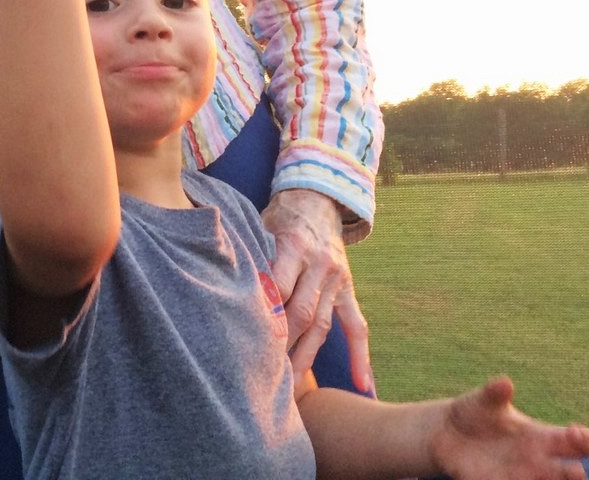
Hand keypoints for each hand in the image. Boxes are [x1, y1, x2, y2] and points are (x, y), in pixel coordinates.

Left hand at [263, 188, 372, 391]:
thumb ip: (251, 255)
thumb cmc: (279, 217)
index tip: (247, 339)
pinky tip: (362, 384)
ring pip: (322, 326)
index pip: (279, 287)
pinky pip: (357, 326)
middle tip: (262, 372)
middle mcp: (320, 264)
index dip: (265, 314)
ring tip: (291, 388)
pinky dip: (361, 355)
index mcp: (294, 245)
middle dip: (282, 345)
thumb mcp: (261, 225)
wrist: (317, 200)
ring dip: (306, 358)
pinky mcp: (348, 290)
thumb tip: (226, 288)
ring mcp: (338, 279)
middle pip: (301, 313)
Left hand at [431, 376, 588, 478]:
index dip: (583, 439)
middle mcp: (538, 460)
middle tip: (574, 471)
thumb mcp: (483, 401)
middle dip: (574, 474)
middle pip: (569, 473)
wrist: (446, 433)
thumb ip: (494, 393)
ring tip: (542, 477)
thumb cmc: (475, 413)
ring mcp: (522, 476)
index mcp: (541, 436)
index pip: (576, 443)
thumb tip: (504, 383)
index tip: (575, 432)